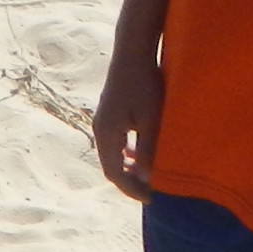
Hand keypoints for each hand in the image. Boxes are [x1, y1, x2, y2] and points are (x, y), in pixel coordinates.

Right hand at [91, 55, 162, 201]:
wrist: (132, 53)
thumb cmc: (144, 85)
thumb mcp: (150, 121)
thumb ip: (148, 151)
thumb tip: (147, 179)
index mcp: (107, 133)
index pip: (114, 172)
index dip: (132, 189)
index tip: (152, 198)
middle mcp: (99, 129)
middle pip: (110, 166)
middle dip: (129, 182)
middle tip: (151, 193)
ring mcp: (102, 121)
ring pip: (112, 155)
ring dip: (128, 169)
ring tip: (148, 179)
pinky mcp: (109, 113)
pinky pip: (114, 143)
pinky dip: (126, 155)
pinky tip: (140, 155)